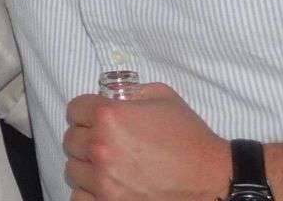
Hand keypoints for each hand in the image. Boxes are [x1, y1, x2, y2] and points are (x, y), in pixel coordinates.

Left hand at [61, 83, 229, 200]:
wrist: (211, 180)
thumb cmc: (189, 138)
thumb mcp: (163, 98)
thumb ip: (130, 91)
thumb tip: (109, 94)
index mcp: (110, 116)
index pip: (75, 109)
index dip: (86, 111)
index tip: (95, 118)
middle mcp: (101, 148)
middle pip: (71, 139)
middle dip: (86, 136)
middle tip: (105, 141)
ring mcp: (103, 181)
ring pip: (73, 169)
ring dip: (87, 165)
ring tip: (109, 165)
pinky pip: (79, 196)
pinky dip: (89, 191)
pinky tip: (107, 185)